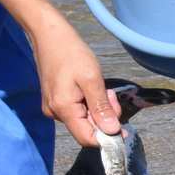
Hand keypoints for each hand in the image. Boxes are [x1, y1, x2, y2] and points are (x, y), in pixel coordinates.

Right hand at [26, 13, 121, 146]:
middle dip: (105, 117)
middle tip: (110, 94)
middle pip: (88, 129)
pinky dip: (91, 103)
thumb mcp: (92, 79)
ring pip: (85, 120)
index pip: (88, 139)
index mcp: (63, 109)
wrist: (50, 35)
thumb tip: (112, 131)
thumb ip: (101, 108)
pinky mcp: (56, 101)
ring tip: (101, 88)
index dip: (108, 138)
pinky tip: (91, 88)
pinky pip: (79, 110)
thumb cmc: (71, 53)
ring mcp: (54, 107)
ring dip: (99, 108)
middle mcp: (55, 113)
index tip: (124, 127)